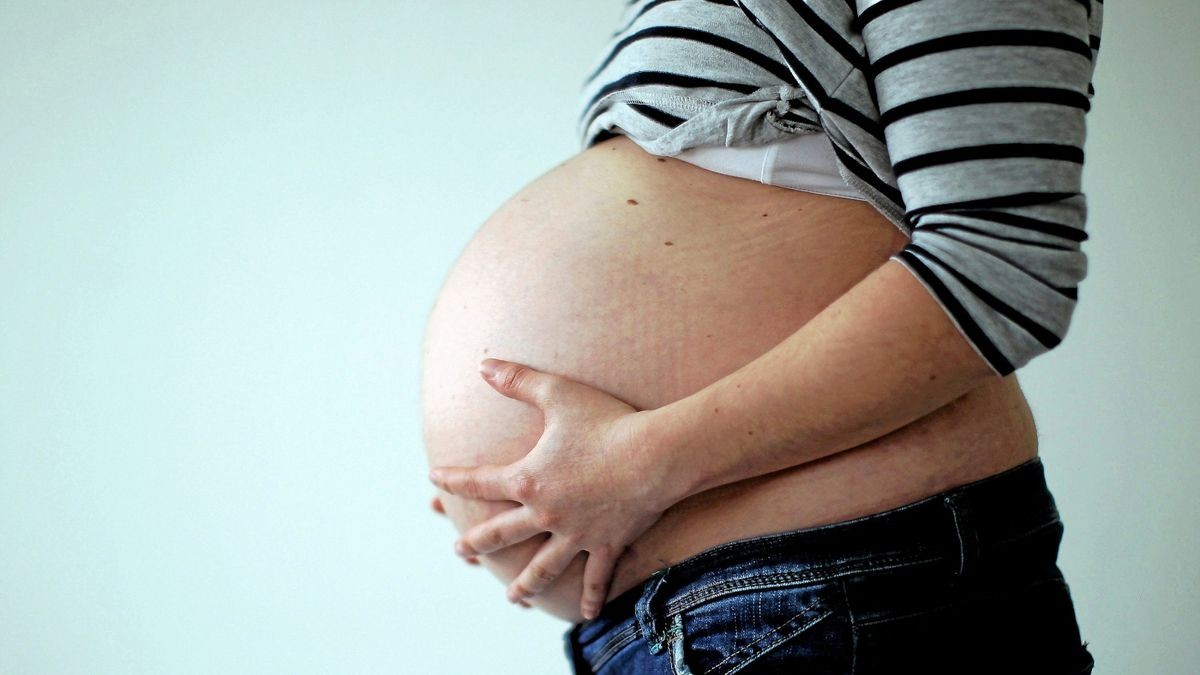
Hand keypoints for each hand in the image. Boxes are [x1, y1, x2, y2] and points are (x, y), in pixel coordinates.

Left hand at [427, 358, 670, 620]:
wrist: (655, 455)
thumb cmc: (607, 421)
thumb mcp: (558, 393)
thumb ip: (518, 380)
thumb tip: (484, 364)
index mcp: (527, 480)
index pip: (479, 482)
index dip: (454, 480)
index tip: (434, 478)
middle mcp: (545, 514)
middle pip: (501, 535)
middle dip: (477, 544)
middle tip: (462, 552)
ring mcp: (575, 534)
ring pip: (543, 568)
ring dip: (525, 585)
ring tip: (514, 598)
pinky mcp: (606, 543)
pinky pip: (594, 577)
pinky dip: (589, 597)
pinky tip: (584, 616)